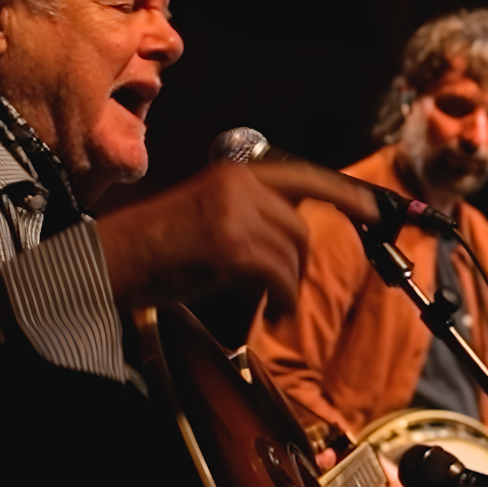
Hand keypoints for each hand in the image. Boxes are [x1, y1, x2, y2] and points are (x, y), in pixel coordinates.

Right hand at [97, 160, 377, 313]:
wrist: (114, 258)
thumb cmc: (154, 245)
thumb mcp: (206, 211)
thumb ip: (248, 211)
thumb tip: (290, 232)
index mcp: (233, 174)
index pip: (302, 177)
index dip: (344, 194)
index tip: (373, 209)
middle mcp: (238, 187)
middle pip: (299, 227)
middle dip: (299, 263)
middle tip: (285, 290)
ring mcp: (236, 215)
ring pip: (292, 254)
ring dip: (289, 285)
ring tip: (274, 304)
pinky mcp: (232, 247)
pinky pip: (279, 277)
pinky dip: (283, 299)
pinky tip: (273, 311)